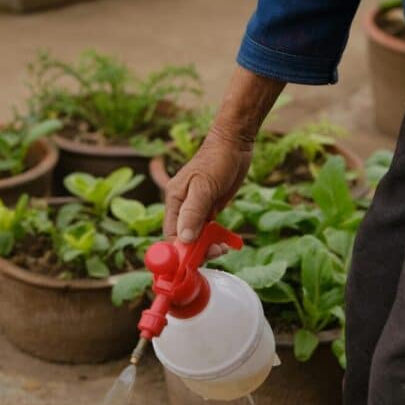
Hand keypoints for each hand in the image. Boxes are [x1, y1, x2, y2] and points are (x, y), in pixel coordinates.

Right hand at [163, 66, 284, 244]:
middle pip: (182, 239)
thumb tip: (184, 239)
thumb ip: (194, 213)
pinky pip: (207, 230)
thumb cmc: (217, 161)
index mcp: (174, 200)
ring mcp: (195, 208)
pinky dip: (214, 238)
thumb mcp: (204, 187)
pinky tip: (225, 241)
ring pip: (196, 237)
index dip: (179, 251)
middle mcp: (181, 207)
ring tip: (222, 248)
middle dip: (196, 251)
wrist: (234, 143)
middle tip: (216, 253)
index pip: (170, 235)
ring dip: (207, 246)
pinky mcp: (208, 208)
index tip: (194, 261)